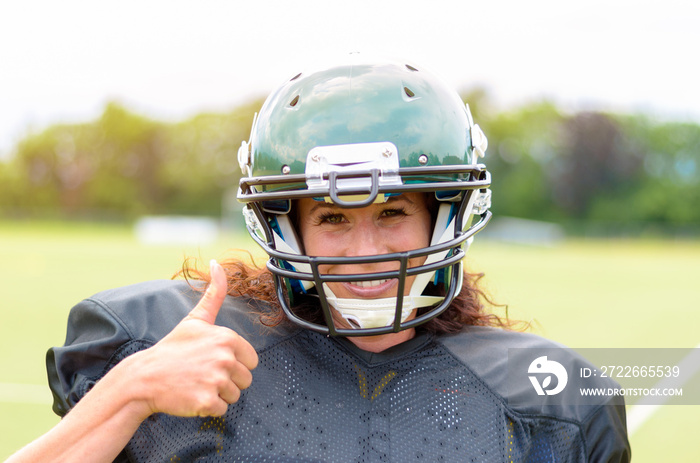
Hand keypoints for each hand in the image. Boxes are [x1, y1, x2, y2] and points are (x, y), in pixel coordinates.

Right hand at [128, 260, 258, 417]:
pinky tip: (192, 396)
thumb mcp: (196, 319)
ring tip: (197, 383)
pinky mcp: (207, 401)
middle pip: (246, 379)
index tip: (212, 360)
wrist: (144, 377)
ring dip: (218, 394)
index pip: (252, 360)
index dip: (234, 363)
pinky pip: (221, 410)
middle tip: (203, 373)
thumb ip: (214, 293)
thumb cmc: (172, 349)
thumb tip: (218, 264)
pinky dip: (208, 408)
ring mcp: (216, 380)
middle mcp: (225, 358)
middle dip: (227, 380)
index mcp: (227, 338)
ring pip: (234, 395)